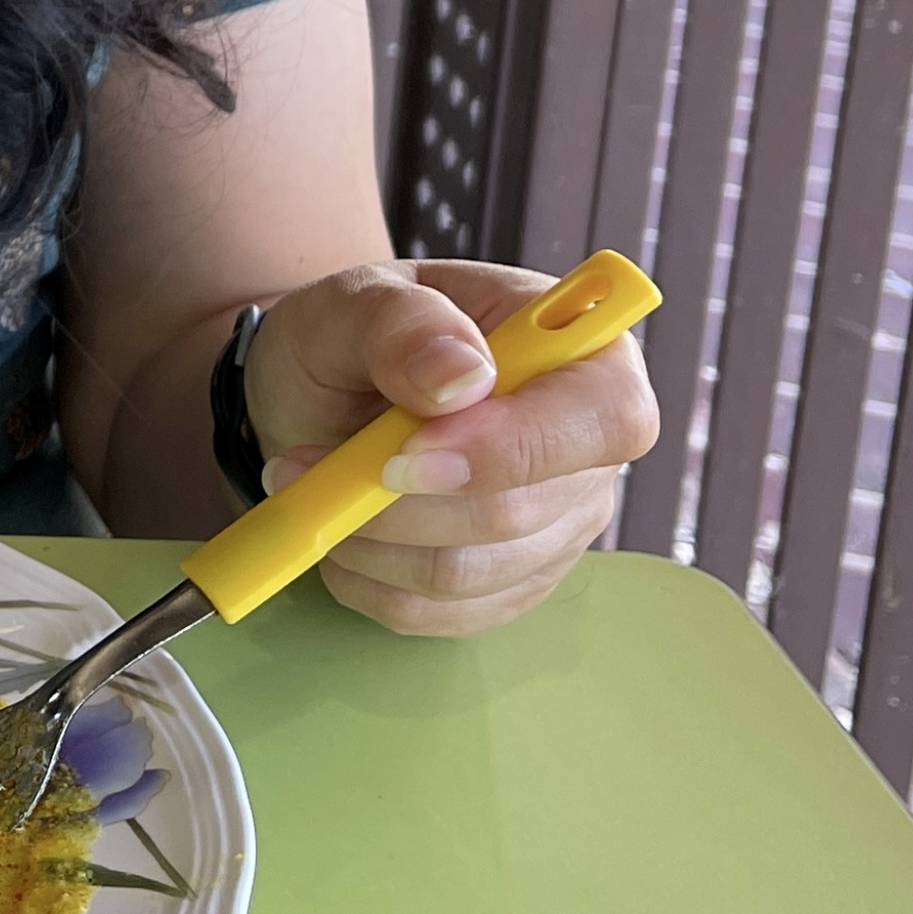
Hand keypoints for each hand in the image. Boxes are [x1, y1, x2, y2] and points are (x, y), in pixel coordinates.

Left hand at [241, 259, 658, 635]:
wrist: (323, 386)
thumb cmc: (355, 332)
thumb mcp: (356, 299)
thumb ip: (406, 323)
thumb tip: (463, 374)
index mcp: (585, 351)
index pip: (607, 418)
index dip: (512, 447)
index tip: (405, 453)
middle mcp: (589, 449)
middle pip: (520, 512)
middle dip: (396, 500)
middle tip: (305, 462)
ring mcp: (558, 524)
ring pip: (472, 572)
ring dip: (368, 540)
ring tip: (308, 484)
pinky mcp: (512, 581)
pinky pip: (444, 613)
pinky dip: (370, 581)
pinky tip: (337, 531)